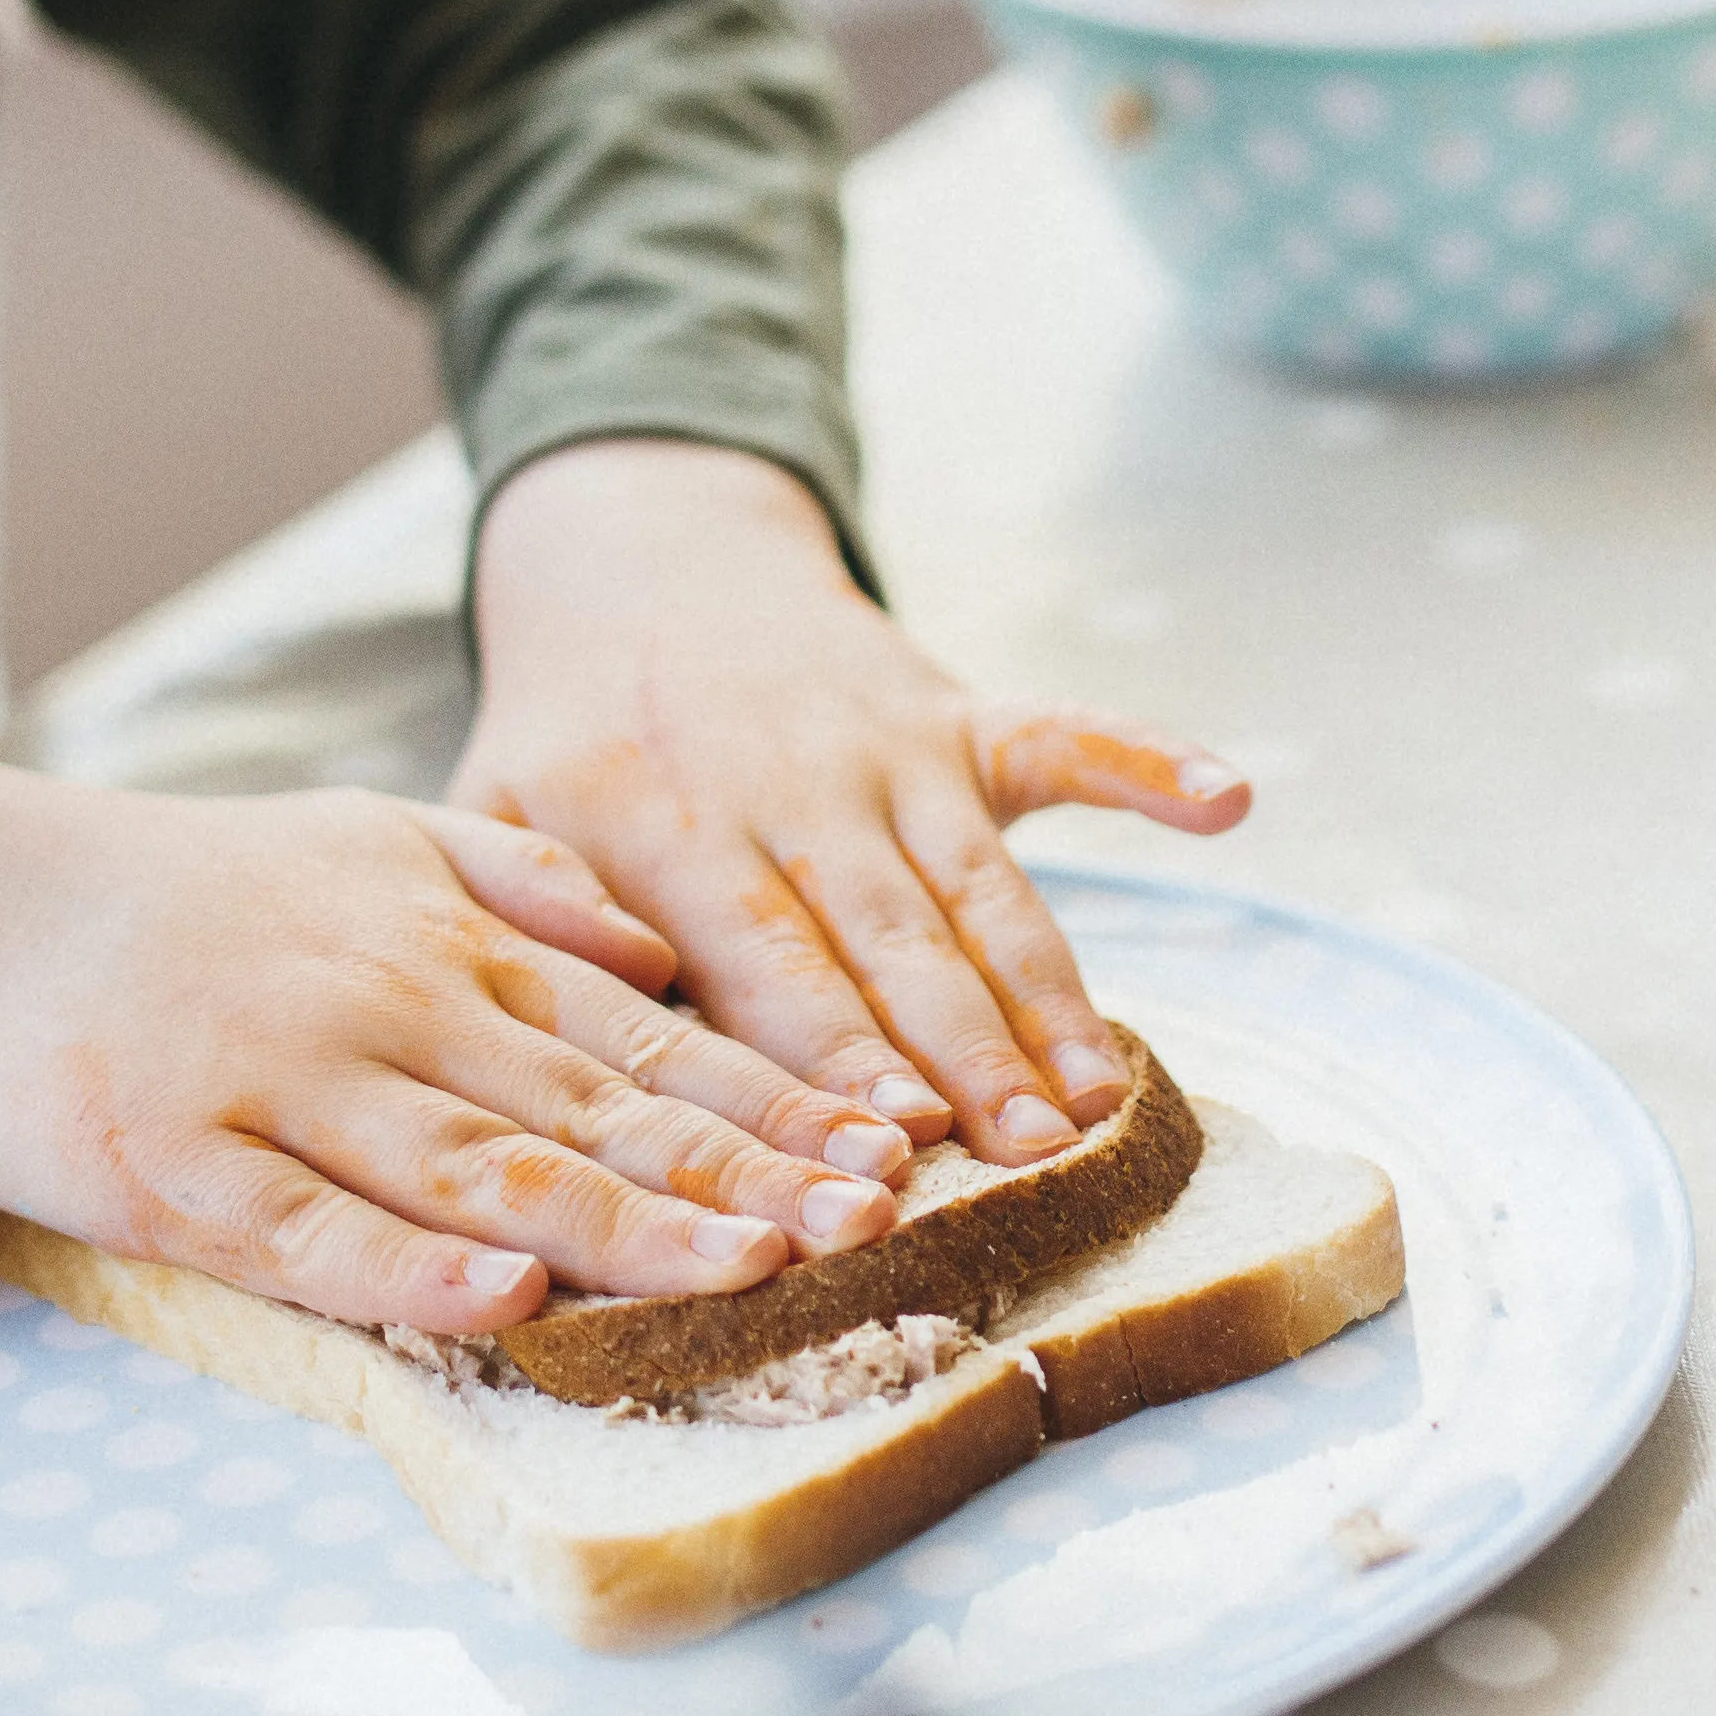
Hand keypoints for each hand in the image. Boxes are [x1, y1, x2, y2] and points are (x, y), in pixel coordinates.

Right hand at [0, 755, 918, 1340]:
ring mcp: (282, 1092)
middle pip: (593, 1109)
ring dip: (619, 1228)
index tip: (890, 1148)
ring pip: (478, 1171)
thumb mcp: (373, 840)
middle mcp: (388, 1011)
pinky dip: (410, 1275)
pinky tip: (503, 1308)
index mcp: (449, 945)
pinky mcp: (176, 1172)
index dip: (775, 1097)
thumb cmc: (191, 892)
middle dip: (742, 1171)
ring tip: (744, 1272)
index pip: (647, 1033)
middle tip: (871, 1223)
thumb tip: (669, 948)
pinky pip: (310, 1235)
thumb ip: (525, 886)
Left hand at [455, 436, 1246, 1165]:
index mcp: (662, 819)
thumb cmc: (560, 738)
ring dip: (1047, 991)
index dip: (834, 1051)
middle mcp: (789, 782)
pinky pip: (1063, 737)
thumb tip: (588, 1036)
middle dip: (964, 1051)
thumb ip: (527, 920)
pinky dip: (1147, 761)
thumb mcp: (485, 813)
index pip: (762, 958)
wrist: (638, 563)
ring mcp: (887, 744)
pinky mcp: (957, 714)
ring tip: (1101, 1098)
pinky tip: (1230, 798)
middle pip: (890, 939)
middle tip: (1026, 1153)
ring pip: (979, 885)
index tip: (896, 1140)